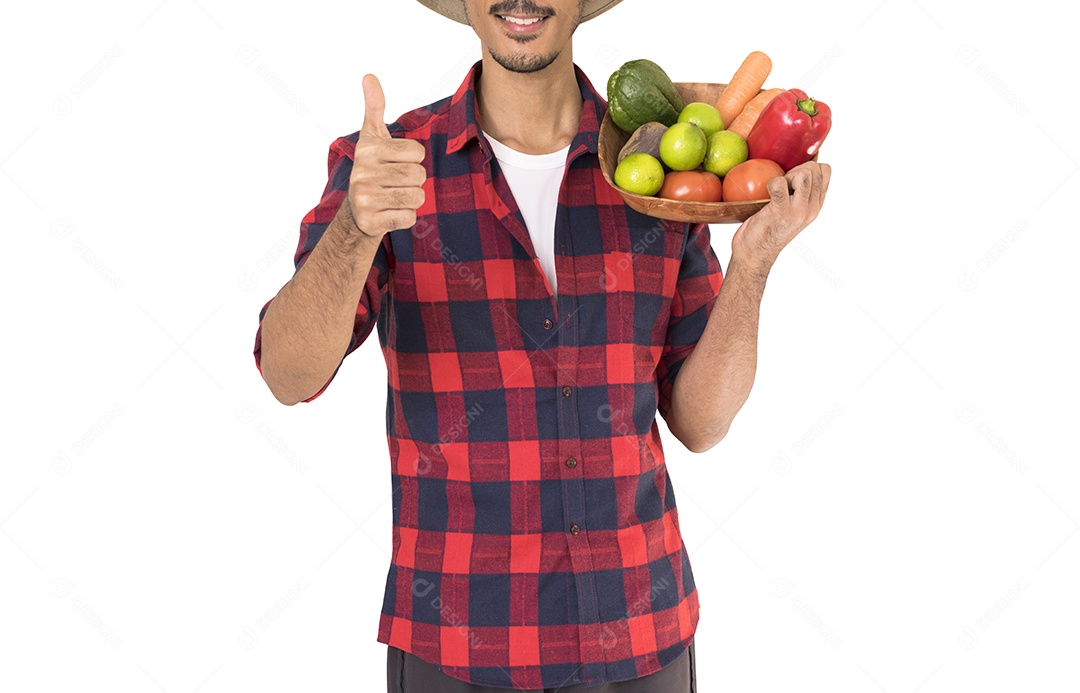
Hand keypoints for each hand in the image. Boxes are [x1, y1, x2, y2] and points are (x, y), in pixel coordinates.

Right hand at [345, 74, 427, 236]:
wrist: (356, 210)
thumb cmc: (373, 167)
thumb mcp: (372, 136)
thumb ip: (374, 107)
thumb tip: (369, 76)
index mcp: (368, 150)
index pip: (417, 153)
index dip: (413, 159)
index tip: (395, 162)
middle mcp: (363, 173)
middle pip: (419, 175)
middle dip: (414, 180)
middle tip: (395, 182)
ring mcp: (365, 198)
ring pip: (417, 196)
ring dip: (411, 199)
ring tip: (393, 196)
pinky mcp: (371, 221)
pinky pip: (410, 218)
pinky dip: (405, 217)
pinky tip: (390, 212)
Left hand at [731, 161, 831, 272]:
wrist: (754, 254)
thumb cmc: (767, 228)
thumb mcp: (793, 211)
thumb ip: (801, 193)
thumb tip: (799, 166)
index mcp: (816, 206)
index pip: (825, 171)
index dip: (807, 166)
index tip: (792, 179)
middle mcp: (811, 209)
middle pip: (814, 169)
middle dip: (795, 169)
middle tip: (781, 186)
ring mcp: (798, 211)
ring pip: (803, 174)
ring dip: (785, 176)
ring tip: (776, 191)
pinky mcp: (780, 212)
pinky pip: (779, 184)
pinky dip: (771, 183)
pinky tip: (765, 193)